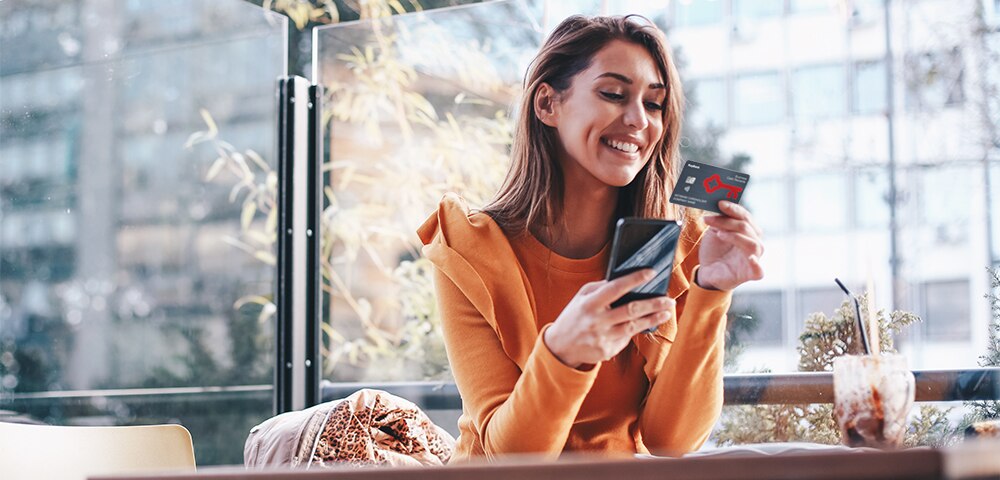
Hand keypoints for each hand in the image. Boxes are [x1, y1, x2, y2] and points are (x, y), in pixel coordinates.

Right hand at [543, 269, 675, 368]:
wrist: (561, 345)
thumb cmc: (574, 315)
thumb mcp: (581, 297)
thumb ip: (600, 288)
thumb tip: (624, 280)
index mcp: (589, 304)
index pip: (616, 288)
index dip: (635, 279)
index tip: (651, 273)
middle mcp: (596, 321)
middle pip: (631, 310)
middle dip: (653, 304)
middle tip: (668, 299)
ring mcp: (602, 338)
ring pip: (633, 327)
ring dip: (652, 319)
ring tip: (666, 312)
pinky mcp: (607, 351)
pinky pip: (626, 338)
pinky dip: (637, 330)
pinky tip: (647, 323)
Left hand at [696, 201, 764, 290]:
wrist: (708, 272)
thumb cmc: (715, 251)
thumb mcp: (715, 232)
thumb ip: (720, 221)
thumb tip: (719, 207)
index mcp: (748, 231)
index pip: (745, 216)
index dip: (733, 209)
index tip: (719, 203)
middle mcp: (754, 242)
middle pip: (747, 227)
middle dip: (727, 221)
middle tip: (709, 219)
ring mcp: (754, 258)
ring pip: (752, 244)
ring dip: (735, 237)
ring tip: (719, 234)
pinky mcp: (751, 273)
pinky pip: (758, 270)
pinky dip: (756, 264)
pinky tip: (750, 258)